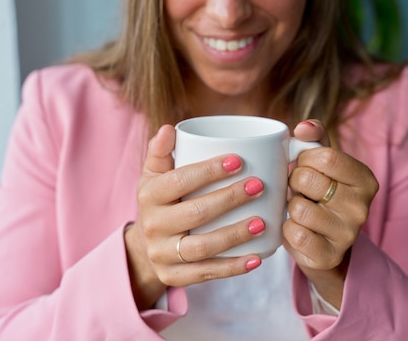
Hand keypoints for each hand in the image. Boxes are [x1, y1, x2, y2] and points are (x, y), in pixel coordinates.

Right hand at [125, 125, 265, 309]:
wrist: (145, 246)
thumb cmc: (161, 201)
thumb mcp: (154, 175)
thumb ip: (161, 151)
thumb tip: (168, 129)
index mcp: (149, 195)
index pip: (179, 181)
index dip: (209, 171)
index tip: (239, 160)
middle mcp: (153, 225)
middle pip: (195, 213)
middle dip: (229, 199)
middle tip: (259, 186)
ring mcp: (162, 254)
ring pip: (202, 247)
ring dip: (235, 234)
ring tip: (262, 222)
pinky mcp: (173, 277)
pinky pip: (206, 274)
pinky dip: (233, 268)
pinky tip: (258, 257)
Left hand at [283, 120, 378, 308]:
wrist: (322, 242)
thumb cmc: (319, 193)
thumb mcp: (321, 163)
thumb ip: (314, 138)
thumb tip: (303, 127)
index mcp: (365, 179)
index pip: (326, 156)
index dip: (304, 158)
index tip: (303, 165)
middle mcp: (362, 207)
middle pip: (308, 180)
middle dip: (294, 181)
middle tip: (299, 190)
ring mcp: (348, 234)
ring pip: (299, 208)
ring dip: (290, 207)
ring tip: (300, 209)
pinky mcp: (329, 256)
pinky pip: (294, 234)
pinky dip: (288, 230)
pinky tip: (297, 229)